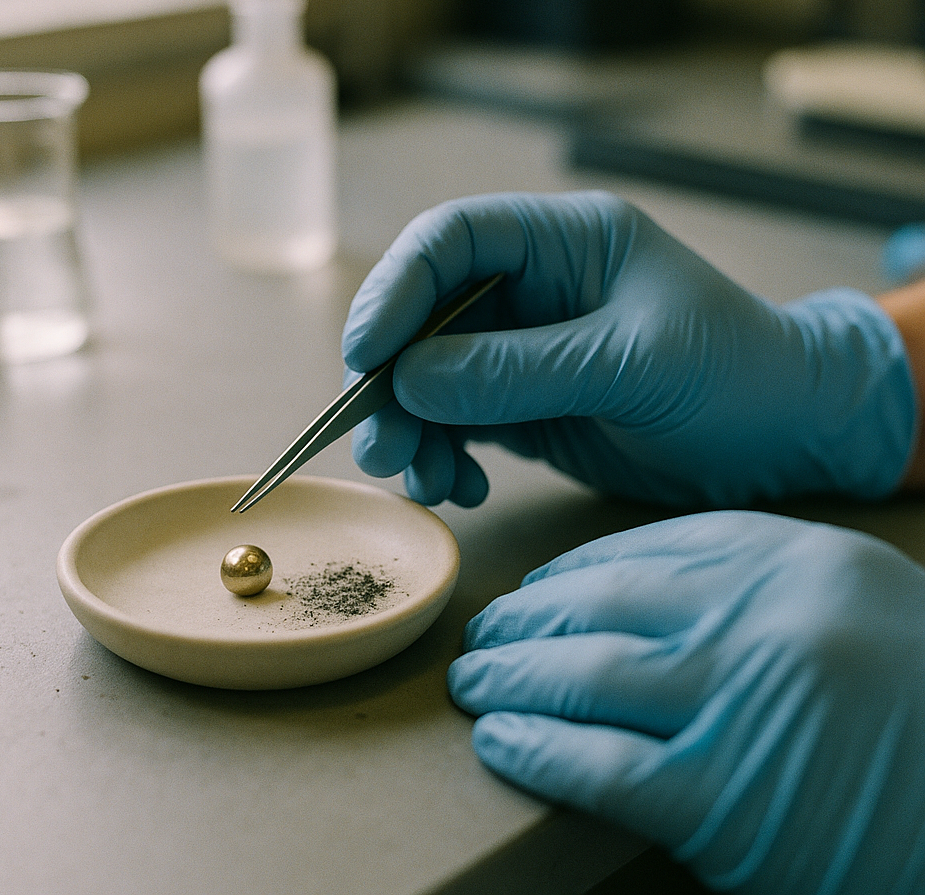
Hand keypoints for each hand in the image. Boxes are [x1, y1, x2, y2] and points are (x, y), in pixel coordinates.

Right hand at [341, 191, 914, 506]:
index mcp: (564, 242)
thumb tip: (407, 380)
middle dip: (392, 380)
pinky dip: (444, 458)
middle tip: (378, 444)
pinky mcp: (525, 406)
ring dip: (410, 429)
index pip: (452, 240)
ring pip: (431, 379)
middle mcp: (533, 289)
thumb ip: (519, 370)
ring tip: (420, 480)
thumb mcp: (633, 363)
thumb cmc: (735, 374)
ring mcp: (524, 350)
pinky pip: (458, 425)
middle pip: (424, 316)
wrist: (787, 437)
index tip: (363, 354)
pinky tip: (462, 488)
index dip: (395, 289)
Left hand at [447, 511, 924, 893]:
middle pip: (599, 606)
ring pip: (584, 674)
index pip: (642, 551)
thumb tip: (607, 580)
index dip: (567, 573)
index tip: (529, 591)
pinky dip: (536, 749)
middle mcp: (760, 618)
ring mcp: (740, 705)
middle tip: (482, 635)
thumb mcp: (842, 597)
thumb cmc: (912, 693)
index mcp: (787, 561)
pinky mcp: (725, 802)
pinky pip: (600, 765)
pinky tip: (500, 740)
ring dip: (510, 678)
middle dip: (522, 622)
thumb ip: (741, 573)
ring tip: (473, 680)